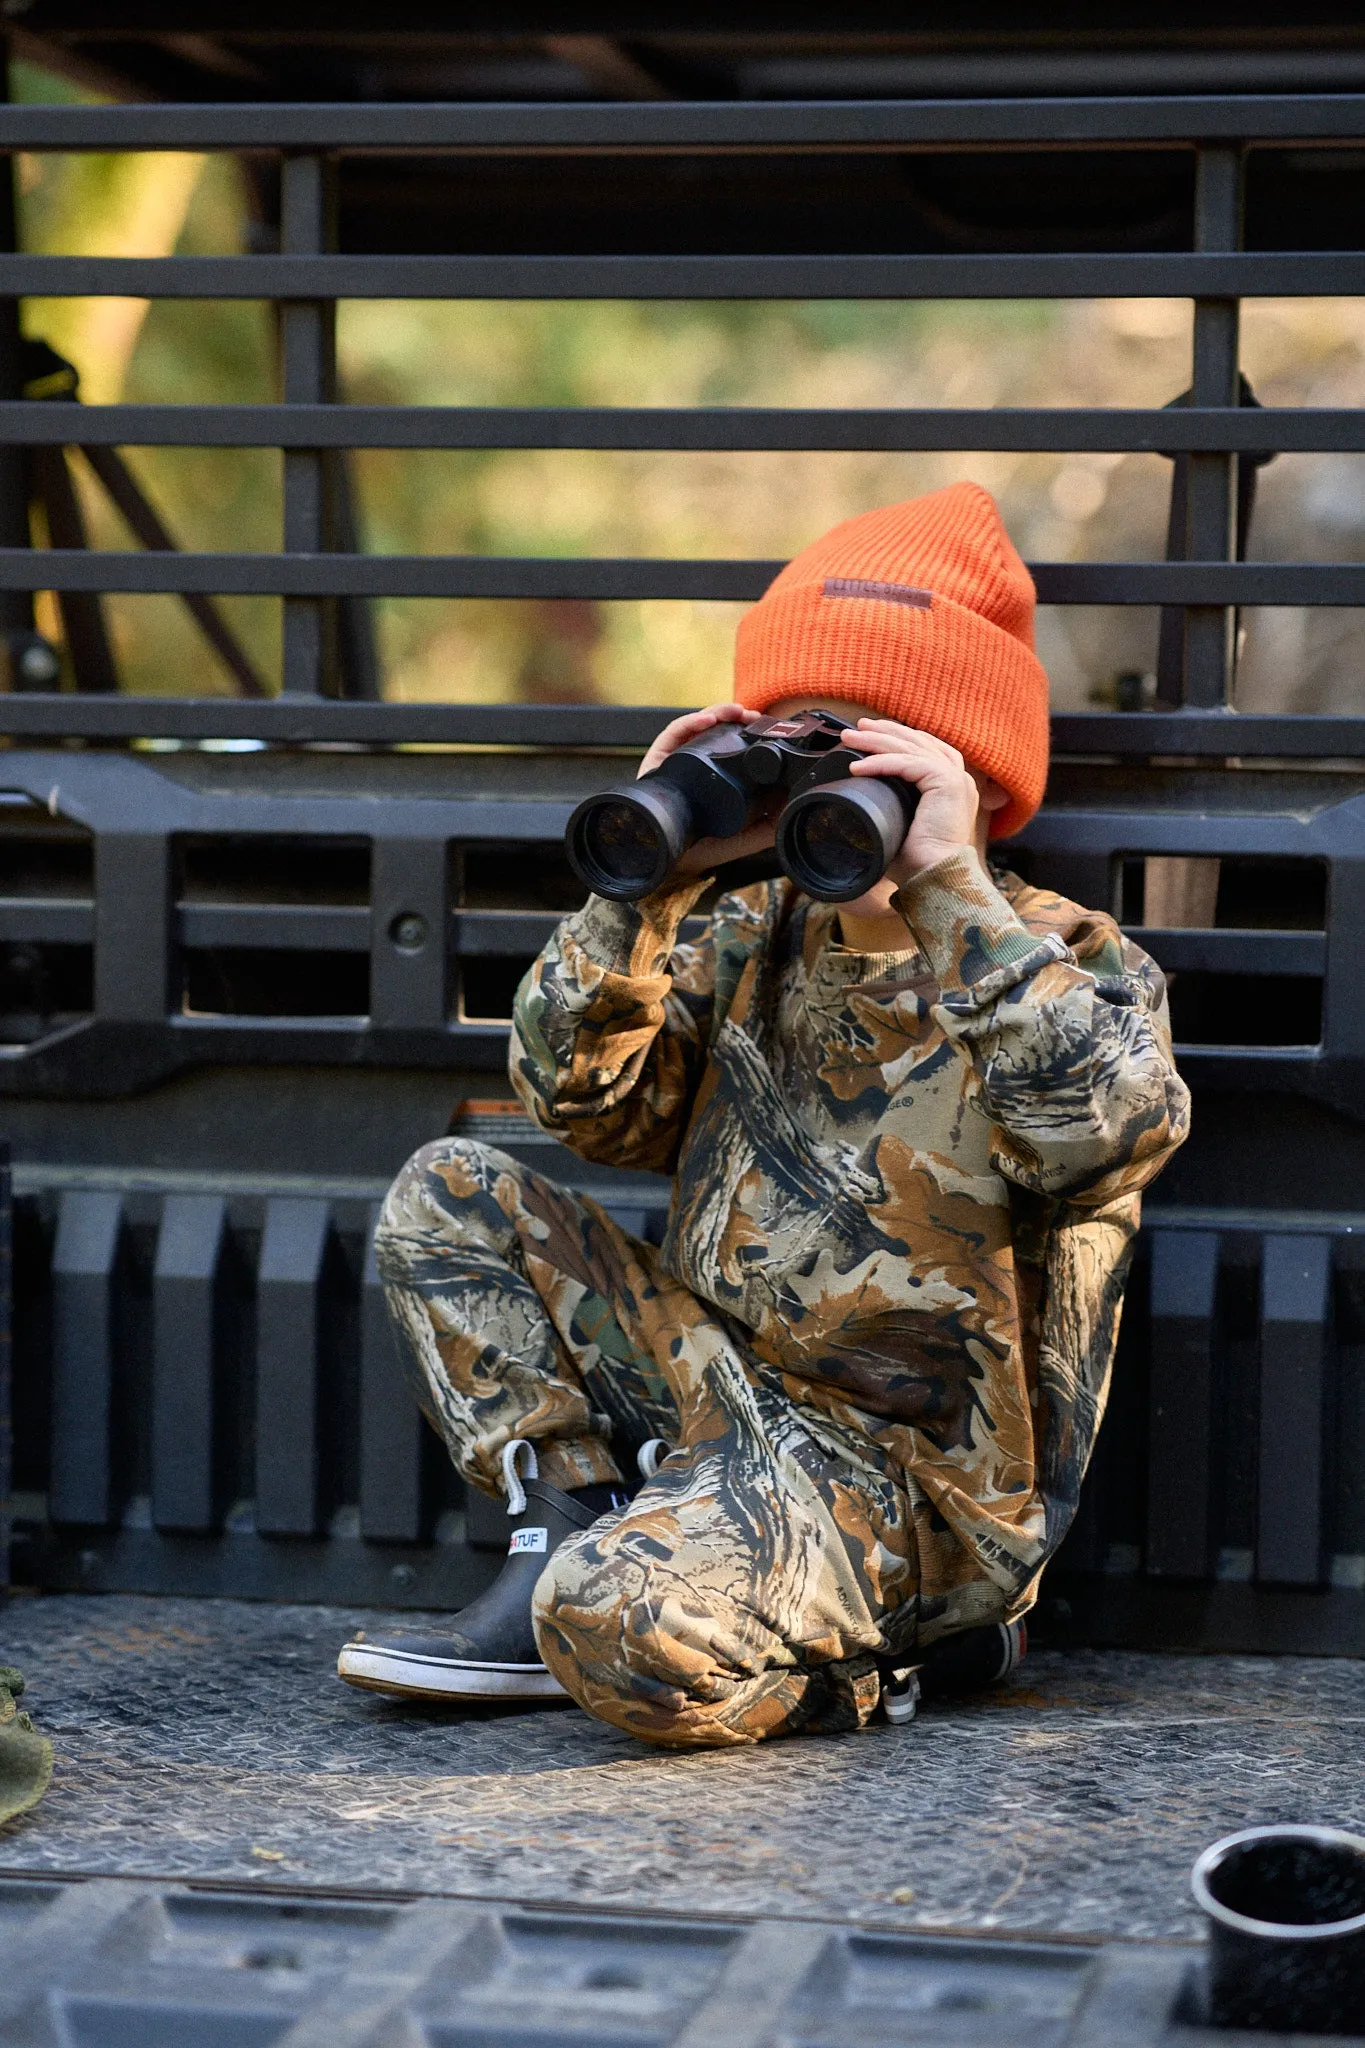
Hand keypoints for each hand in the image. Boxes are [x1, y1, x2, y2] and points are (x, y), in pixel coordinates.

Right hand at [638, 703, 775, 876]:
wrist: (666, 859)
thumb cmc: (701, 848)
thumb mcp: (741, 838)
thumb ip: (767, 828)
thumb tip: (793, 807)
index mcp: (712, 776)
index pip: (729, 744)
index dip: (745, 731)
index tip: (762, 725)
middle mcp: (693, 765)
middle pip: (712, 731)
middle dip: (733, 717)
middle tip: (752, 715)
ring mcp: (674, 762)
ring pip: (695, 727)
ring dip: (716, 713)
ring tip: (734, 712)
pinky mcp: (656, 761)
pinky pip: (672, 735)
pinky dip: (690, 722)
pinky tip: (706, 721)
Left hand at [841, 720, 979, 882]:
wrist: (934, 878)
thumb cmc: (917, 863)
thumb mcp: (901, 826)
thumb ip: (890, 807)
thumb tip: (860, 800)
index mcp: (952, 788)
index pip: (925, 749)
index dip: (898, 737)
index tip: (869, 734)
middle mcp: (959, 779)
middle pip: (919, 741)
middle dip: (885, 732)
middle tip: (857, 728)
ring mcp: (956, 779)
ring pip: (911, 748)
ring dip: (877, 741)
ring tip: (850, 739)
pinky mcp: (947, 783)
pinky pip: (909, 763)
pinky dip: (881, 762)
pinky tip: (858, 766)